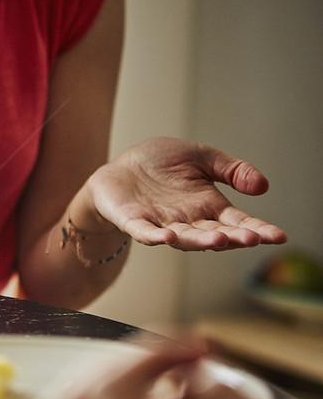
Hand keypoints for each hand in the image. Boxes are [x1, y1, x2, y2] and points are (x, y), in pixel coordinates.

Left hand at [76, 137, 287, 249]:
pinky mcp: (134, 221)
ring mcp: (161, 223)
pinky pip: (145, 232)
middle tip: (252, 239)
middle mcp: (187, 220)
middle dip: (233, 238)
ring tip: (220, 241)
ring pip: (184, 237)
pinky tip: (168, 238)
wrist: (120, 167)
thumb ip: (232, 170)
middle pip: (214, 233)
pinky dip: (156, 236)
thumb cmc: (160, 164)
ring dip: (201, 240)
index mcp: (207, 206)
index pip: (237, 221)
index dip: (257, 229)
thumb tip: (263, 186)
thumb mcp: (202, 157)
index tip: (278, 236)